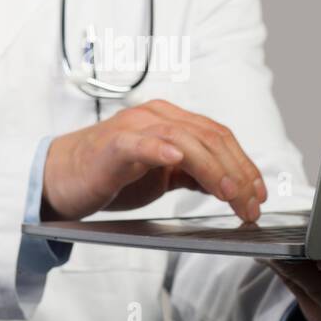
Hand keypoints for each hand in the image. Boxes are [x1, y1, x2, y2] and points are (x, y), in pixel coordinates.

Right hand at [41, 99, 267, 221]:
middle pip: (210, 137)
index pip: (220, 137)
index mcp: (172, 121)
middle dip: (238, 172)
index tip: (260, 194)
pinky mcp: (113, 144)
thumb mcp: (161, 176)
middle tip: (251, 204)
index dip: (246, 165)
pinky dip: (160, 149)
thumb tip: (228, 183)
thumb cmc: (109, 175)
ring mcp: (135, 127)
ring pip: (185, 139)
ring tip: (229, 192)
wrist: (61, 178)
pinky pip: (140, 142)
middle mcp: (157, 117)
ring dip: (213, 167)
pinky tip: (176, 159)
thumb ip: (192, 173)